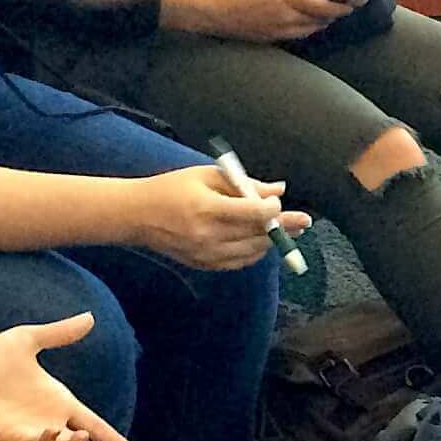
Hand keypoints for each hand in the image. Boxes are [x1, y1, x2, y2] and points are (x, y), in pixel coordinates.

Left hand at [0, 316, 141, 440]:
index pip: (94, 425)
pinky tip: (56, 435)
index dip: (113, 439)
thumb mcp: (27, 339)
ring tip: (83, 439)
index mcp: (59, 401)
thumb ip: (59, 333)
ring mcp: (31, 433)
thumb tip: (89, 318)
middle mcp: (50, 421)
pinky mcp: (11, 439)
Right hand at [131, 162, 307, 269]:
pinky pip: (240, 262)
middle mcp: (208, 235)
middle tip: (303, 221)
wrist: (136, 216)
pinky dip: (254, 252)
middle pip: (258, 235)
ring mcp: (206, 254)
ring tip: (285, 229)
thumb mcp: (206, 176)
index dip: (272, 209)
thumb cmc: (171, 189)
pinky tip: (260, 241)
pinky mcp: (204, 265)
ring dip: (271, 240)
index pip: (253, 214)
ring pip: (253, 251)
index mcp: (207, 208)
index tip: (278, 202)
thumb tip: (279, 189)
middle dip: (284, 227)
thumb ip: (244, 184)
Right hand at [164, 0, 345, 43]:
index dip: (340, 6)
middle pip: (319, 21)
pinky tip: (300, 22)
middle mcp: (285, 17)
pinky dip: (301, 29)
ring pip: (308, 31)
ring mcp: (275, 31)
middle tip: (339, 7)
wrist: (205, 6)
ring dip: (318, 23)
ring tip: (322, 15)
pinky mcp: (266, 39)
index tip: (350, 3)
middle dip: (332, 15)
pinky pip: (292, 35)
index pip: (324, 6)